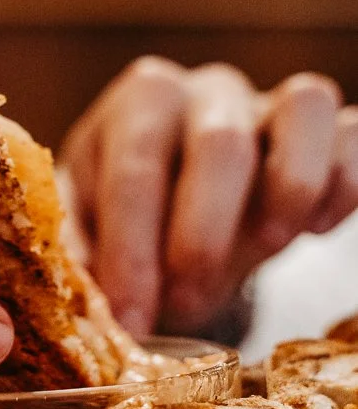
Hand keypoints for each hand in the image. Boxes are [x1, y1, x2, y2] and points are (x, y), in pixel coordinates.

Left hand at [59, 57, 357, 337]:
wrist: (185, 196)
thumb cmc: (132, 210)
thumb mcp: (88, 221)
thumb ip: (78, 249)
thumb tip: (79, 297)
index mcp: (140, 103)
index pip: (135, 168)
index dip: (131, 249)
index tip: (129, 318)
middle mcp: (208, 89)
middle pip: (220, 144)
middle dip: (204, 235)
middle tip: (187, 303)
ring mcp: (272, 102)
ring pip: (303, 110)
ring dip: (290, 187)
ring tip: (266, 248)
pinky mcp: (327, 128)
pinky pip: (352, 134)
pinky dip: (344, 181)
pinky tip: (317, 229)